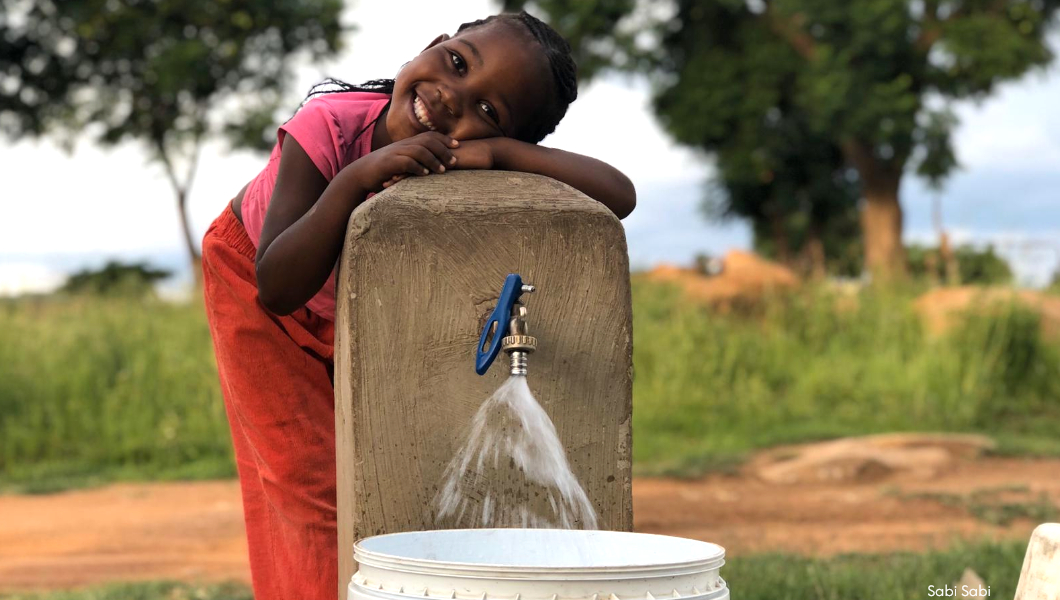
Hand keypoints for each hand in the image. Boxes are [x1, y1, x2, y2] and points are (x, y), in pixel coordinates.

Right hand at [350, 131, 458, 191]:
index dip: (444, 139)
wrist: (361, 174)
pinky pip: (406, 162)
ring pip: (419, 150)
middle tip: (454, 161)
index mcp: (407, 143)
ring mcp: (396, 153)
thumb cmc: (384, 171)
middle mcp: (403, 145)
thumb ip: (416, 160)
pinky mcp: (389, 163)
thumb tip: (433, 166)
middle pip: (427, 141)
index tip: (458, 145)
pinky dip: (417, 167)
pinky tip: (425, 174)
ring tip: (443, 170)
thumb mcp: (401, 162)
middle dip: (443, 149)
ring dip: (433, 160)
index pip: (429, 136)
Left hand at [380, 137, 501, 187]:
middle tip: (381, 178)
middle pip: (410, 161)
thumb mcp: (462, 166)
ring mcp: (436, 156)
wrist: (489, 153)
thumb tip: (448, 178)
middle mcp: (434, 153)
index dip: (403, 167)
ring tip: (385, 183)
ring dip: (399, 173)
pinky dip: (411, 176)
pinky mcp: (440, 161)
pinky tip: (400, 183)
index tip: (390, 174)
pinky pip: (423, 169)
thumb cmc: (479, 161)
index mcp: (436, 154)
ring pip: (413, 165)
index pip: (416, 160)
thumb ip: (452, 169)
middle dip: (396, 169)